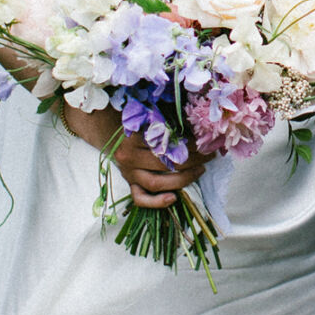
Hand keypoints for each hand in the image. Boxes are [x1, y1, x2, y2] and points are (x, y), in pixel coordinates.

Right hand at [62, 102, 206, 208]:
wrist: (105, 126)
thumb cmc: (135, 118)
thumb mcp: (148, 112)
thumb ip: (165, 114)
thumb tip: (196, 118)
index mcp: (133, 135)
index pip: (167, 142)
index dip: (190, 143)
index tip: (206, 140)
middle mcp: (128, 155)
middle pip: (165, 163)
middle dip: (193, 159)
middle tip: (209, 155)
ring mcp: (128, 172)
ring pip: (157, 182)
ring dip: (183, 179)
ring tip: (200, 170)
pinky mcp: (129, 184)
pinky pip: (140, 198)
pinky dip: (157, 202)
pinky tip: (173, 198)